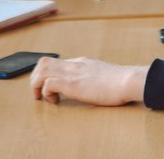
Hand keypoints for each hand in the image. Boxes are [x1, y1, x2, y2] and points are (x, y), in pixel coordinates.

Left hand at [30, 56, 145, 106]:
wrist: (127, 80)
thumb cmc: (120, 82)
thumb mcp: (103, 75)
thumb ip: (94, 76)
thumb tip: (92, 85)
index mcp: (81, 62)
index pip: (55, 62)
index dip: (46, 75)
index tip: (49, 89)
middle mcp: (74, 64)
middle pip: (43, 62)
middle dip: (35, 78)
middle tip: (39, 94)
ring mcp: (73, 73)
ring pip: (41, 70)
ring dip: (36, 85)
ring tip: (42, 98)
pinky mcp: (73, 84)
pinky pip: (48, 83)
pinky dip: (46, 93)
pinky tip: (56, 101)